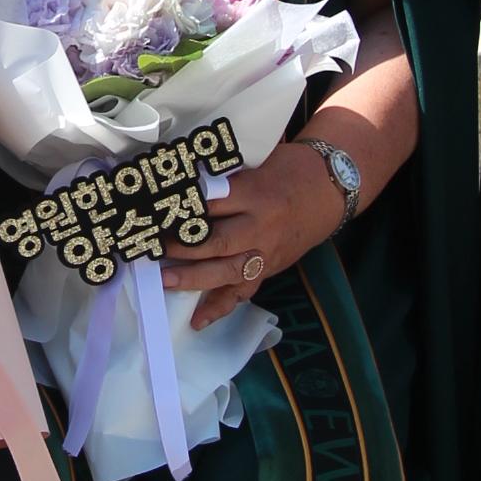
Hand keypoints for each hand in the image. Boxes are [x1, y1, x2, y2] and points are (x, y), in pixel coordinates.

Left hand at [160, 141, 346, 332]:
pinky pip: (244, 292)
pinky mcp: (269, 268)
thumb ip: (223, 175)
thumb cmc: (288, 168)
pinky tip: (198, 320)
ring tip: (164, 280)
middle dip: (181, 247)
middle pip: (216, 242)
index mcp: (256, 193)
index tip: (153, 212)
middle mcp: (261, 226)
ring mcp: (266, 252)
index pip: (210, 204)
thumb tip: (179, 180)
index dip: (180, 210)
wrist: (329, 189)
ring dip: (193, 278)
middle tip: (151, 247)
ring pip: (227, 271)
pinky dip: (221, 307)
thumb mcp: (256, 161)